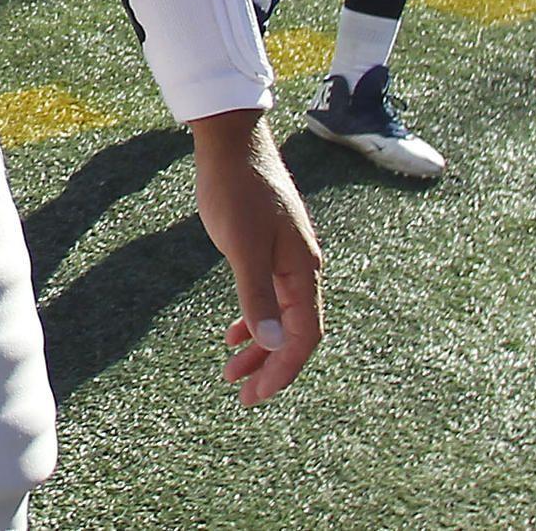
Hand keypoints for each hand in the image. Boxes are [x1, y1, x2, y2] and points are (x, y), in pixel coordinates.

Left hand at [193, 111, 322, 406]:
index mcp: (303, 272)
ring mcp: (285, 259)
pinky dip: (252, 320)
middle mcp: (301, 269)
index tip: (257, 394)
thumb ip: (256, 293)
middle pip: (295, 333)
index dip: (283, 368)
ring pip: (279, 317)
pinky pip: (267, 297)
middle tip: (241, 394)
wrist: (232, 143)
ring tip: (230, 373)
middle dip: (270, 366)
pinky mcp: (267, 248)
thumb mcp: (242, 244)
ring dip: (258, 346)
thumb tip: (273, 343)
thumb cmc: (237, 189)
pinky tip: (232, 334)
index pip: (305, 336)